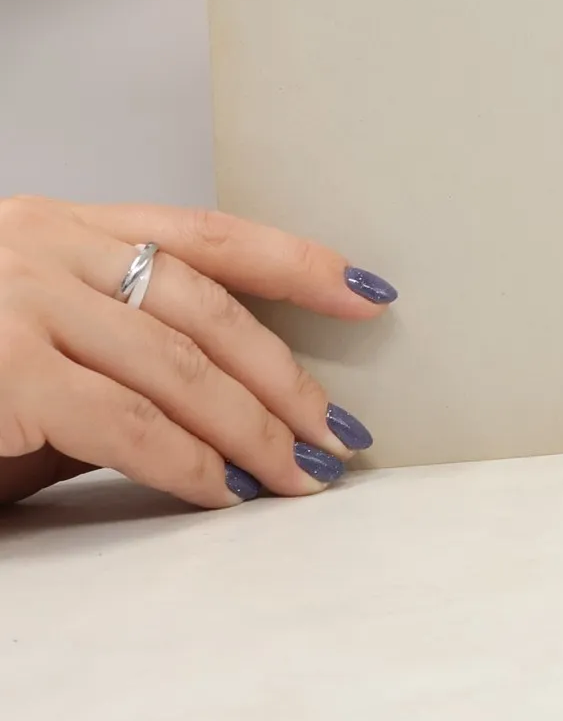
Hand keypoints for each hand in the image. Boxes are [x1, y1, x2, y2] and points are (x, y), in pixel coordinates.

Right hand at [0, 197, 395, 509]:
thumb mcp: (26, 344)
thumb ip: (112, 361)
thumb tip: (210, 414)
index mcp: (63, 230)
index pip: (208, 234)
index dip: (297, 264)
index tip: (368, 293)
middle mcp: (48, 248)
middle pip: (207, 308)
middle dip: (284, 378)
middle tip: (339, 431)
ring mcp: (26, 302)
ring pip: (181, 366)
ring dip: (253, 430)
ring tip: (298, 474)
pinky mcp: (6, 371)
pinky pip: (127, 423)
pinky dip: (186, 462)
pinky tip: (222, 491)